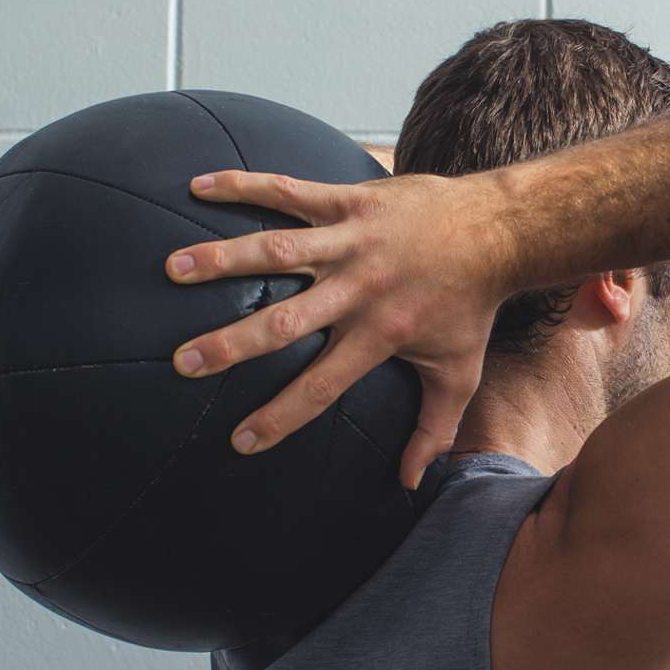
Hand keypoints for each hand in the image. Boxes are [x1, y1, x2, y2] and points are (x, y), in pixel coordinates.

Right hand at [165, 167, 518, 491]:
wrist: (496, 229)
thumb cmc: (471, 307)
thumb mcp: (458, 376)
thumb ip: (432, 432)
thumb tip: (409, 484)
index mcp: (380, 335)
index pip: (322, 386)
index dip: (281, 417)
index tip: (240, 442)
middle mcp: (360, 290)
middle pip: (285, 323)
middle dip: (231, 343)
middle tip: (183, 361)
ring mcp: (352, 240)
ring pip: (278, 251)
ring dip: (223, 258)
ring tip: (173, 270)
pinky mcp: (349, 199)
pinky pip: (289, 190)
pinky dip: (243, 185)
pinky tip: (198, 186)